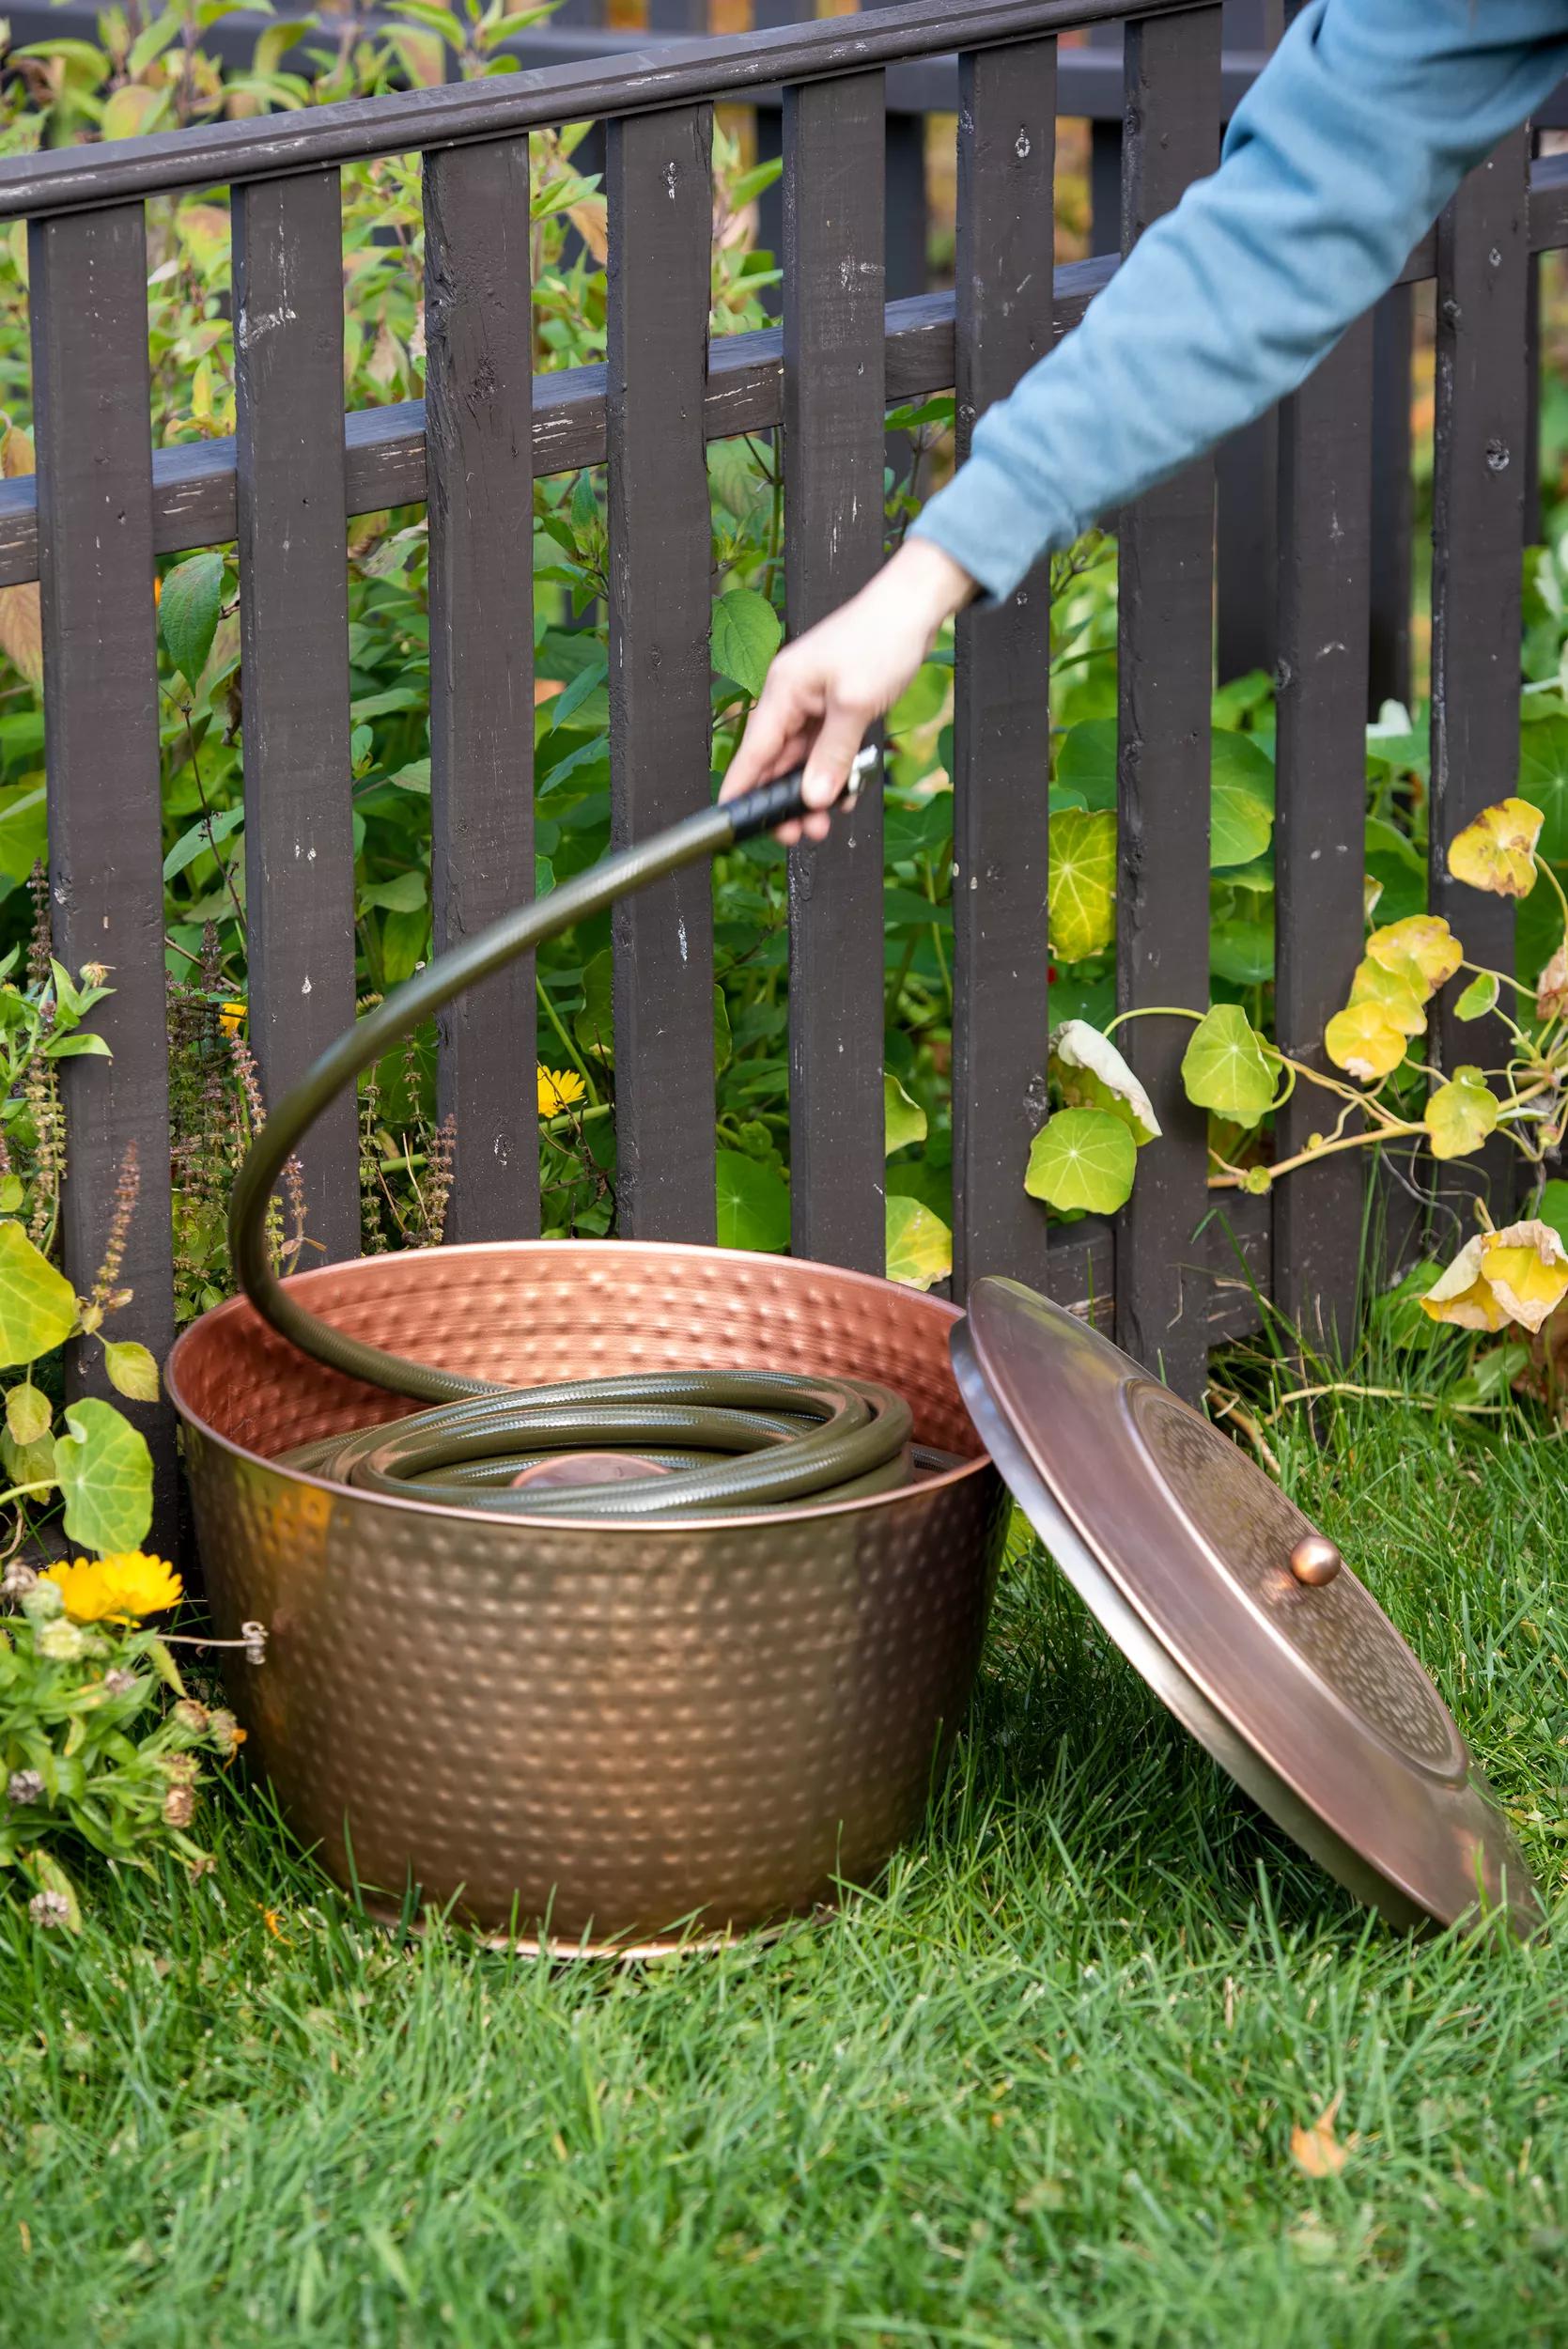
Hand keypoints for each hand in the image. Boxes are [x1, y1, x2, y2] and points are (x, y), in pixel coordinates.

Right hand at [719, 537, 976, 844]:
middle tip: (802, 833)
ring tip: (827, 820)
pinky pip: (826, 749)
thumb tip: (811, 798)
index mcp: (782, 691)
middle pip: (776, 762)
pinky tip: (847, 793)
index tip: (733, 822)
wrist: (914, 606)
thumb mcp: (855, 705)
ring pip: (803, 760)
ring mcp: (813, 702)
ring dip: (814, 791)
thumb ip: (832, 756)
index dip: (741, 790)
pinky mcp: (834, 706)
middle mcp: (791, 697)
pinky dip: (835, 772)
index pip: (752, 751)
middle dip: (787, 800)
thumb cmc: (880, 639)